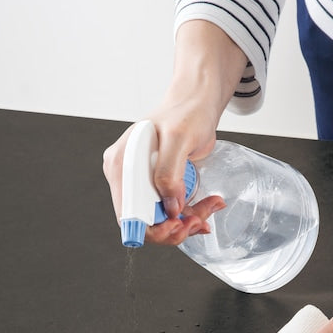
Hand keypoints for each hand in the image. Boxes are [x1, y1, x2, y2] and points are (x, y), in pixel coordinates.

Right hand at [102, 20, 246, 244]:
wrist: (197, 104)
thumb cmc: (186, 112)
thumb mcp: (178, 137)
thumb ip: (169, 172)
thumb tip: (169, 207)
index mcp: (121, 166)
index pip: (128, 215)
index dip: (153, 228)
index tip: (179, 224)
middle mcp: (128, 178)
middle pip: (146, 222)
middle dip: (175, 226)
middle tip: (200, 220)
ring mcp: (143, 183)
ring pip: (162, 219)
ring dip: (188, 221)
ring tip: (210, 207)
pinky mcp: (159, 186)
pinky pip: (172, 211)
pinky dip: (191, 214)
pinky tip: (208, 206)